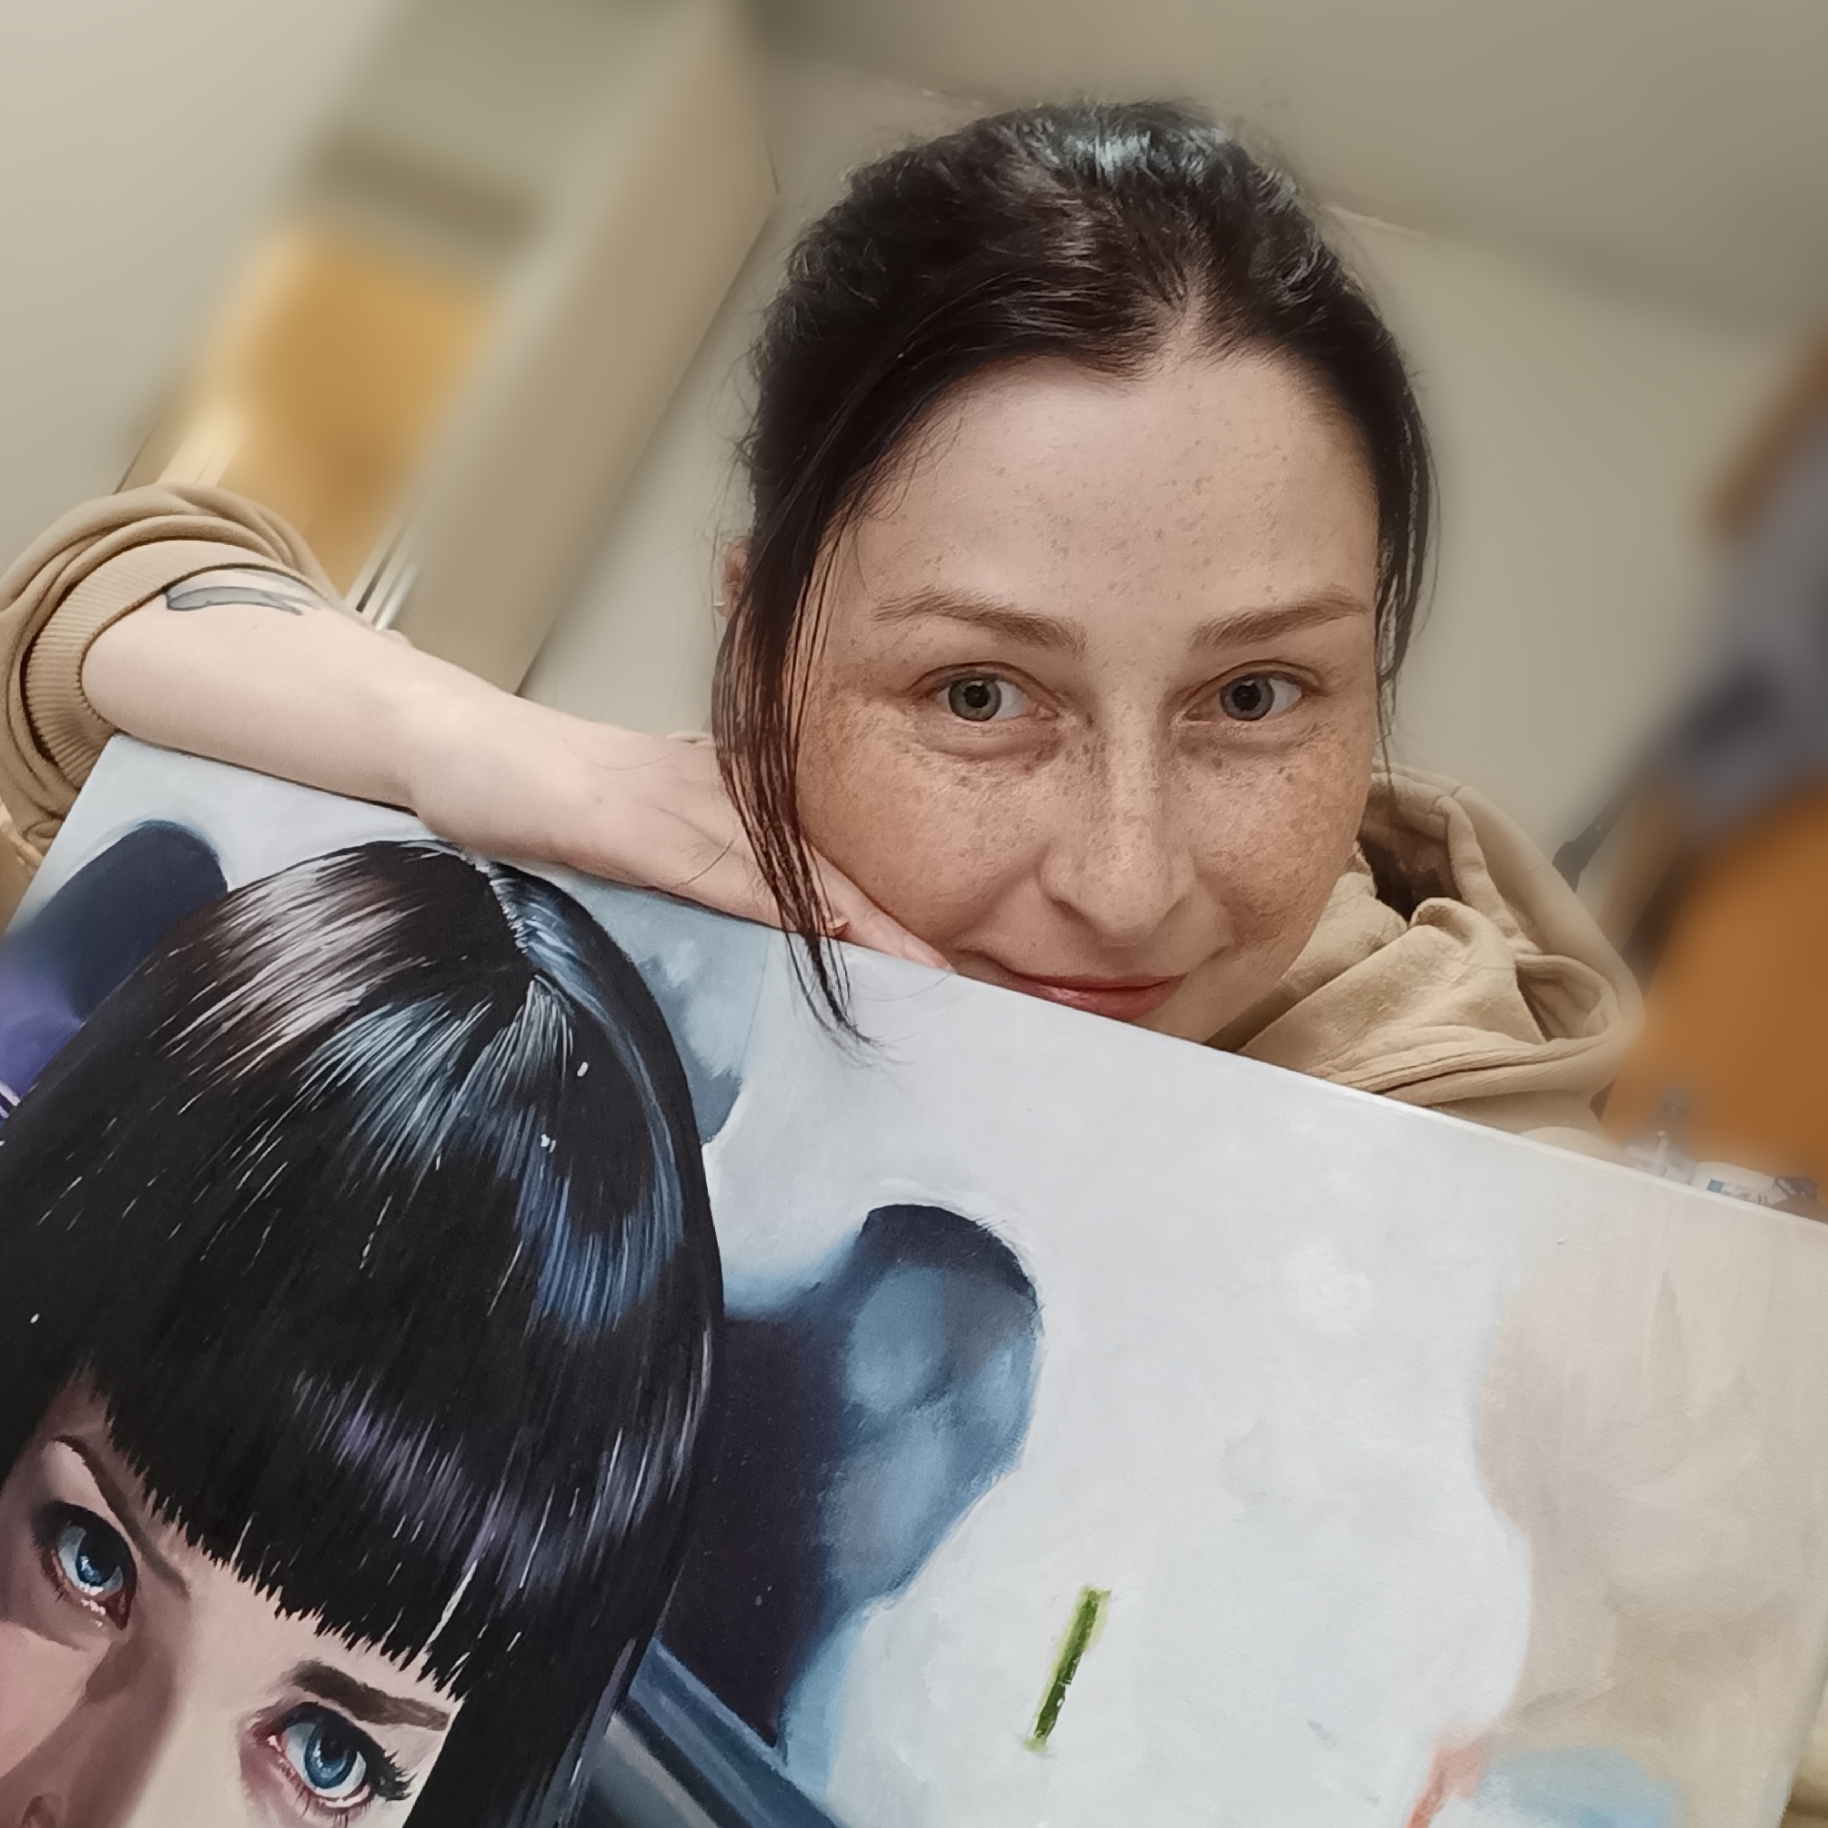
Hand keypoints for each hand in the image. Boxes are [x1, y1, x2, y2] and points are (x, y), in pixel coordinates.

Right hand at [407, 696, 948, 969]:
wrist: (463, 749)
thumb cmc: (555, 796)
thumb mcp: (647, 836)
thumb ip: (708, 872)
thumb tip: (773, 925)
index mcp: (730, 801)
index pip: (823, 863)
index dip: (887, 912)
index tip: (945, 962)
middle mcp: (719, 795)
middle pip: (827, 866)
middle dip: (898, 925)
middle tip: (966, 977)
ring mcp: (675, 804)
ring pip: (785, 868)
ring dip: (858, 919)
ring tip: (921, 965)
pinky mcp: (624, 821)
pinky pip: (708, 864)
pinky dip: (766, 897)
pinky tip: (814, 925)